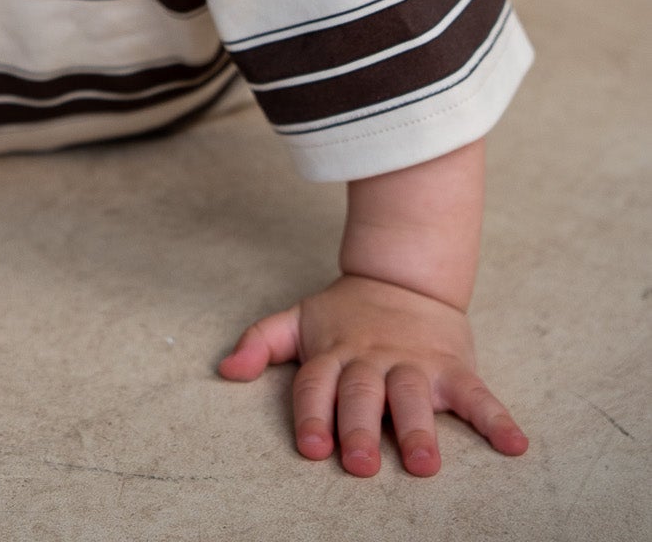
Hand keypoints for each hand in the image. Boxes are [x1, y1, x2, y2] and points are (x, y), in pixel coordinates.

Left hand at [218, 272, 528, 476]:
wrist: (404, 275)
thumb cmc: (346, 313)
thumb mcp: (299, 318)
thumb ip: (262, 342)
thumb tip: (225, 370)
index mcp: (334, 353)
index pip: (316, 385)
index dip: (312, 414)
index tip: (312, 446)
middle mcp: (372, 360)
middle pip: (362, 394)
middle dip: (359, 428)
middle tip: (358, 464)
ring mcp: (414, 363)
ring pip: (414, 396)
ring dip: (418, 429)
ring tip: (423, 463)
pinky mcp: (452, 367)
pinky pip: (478, 394)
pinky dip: (497, 419)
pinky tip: (515, 445)